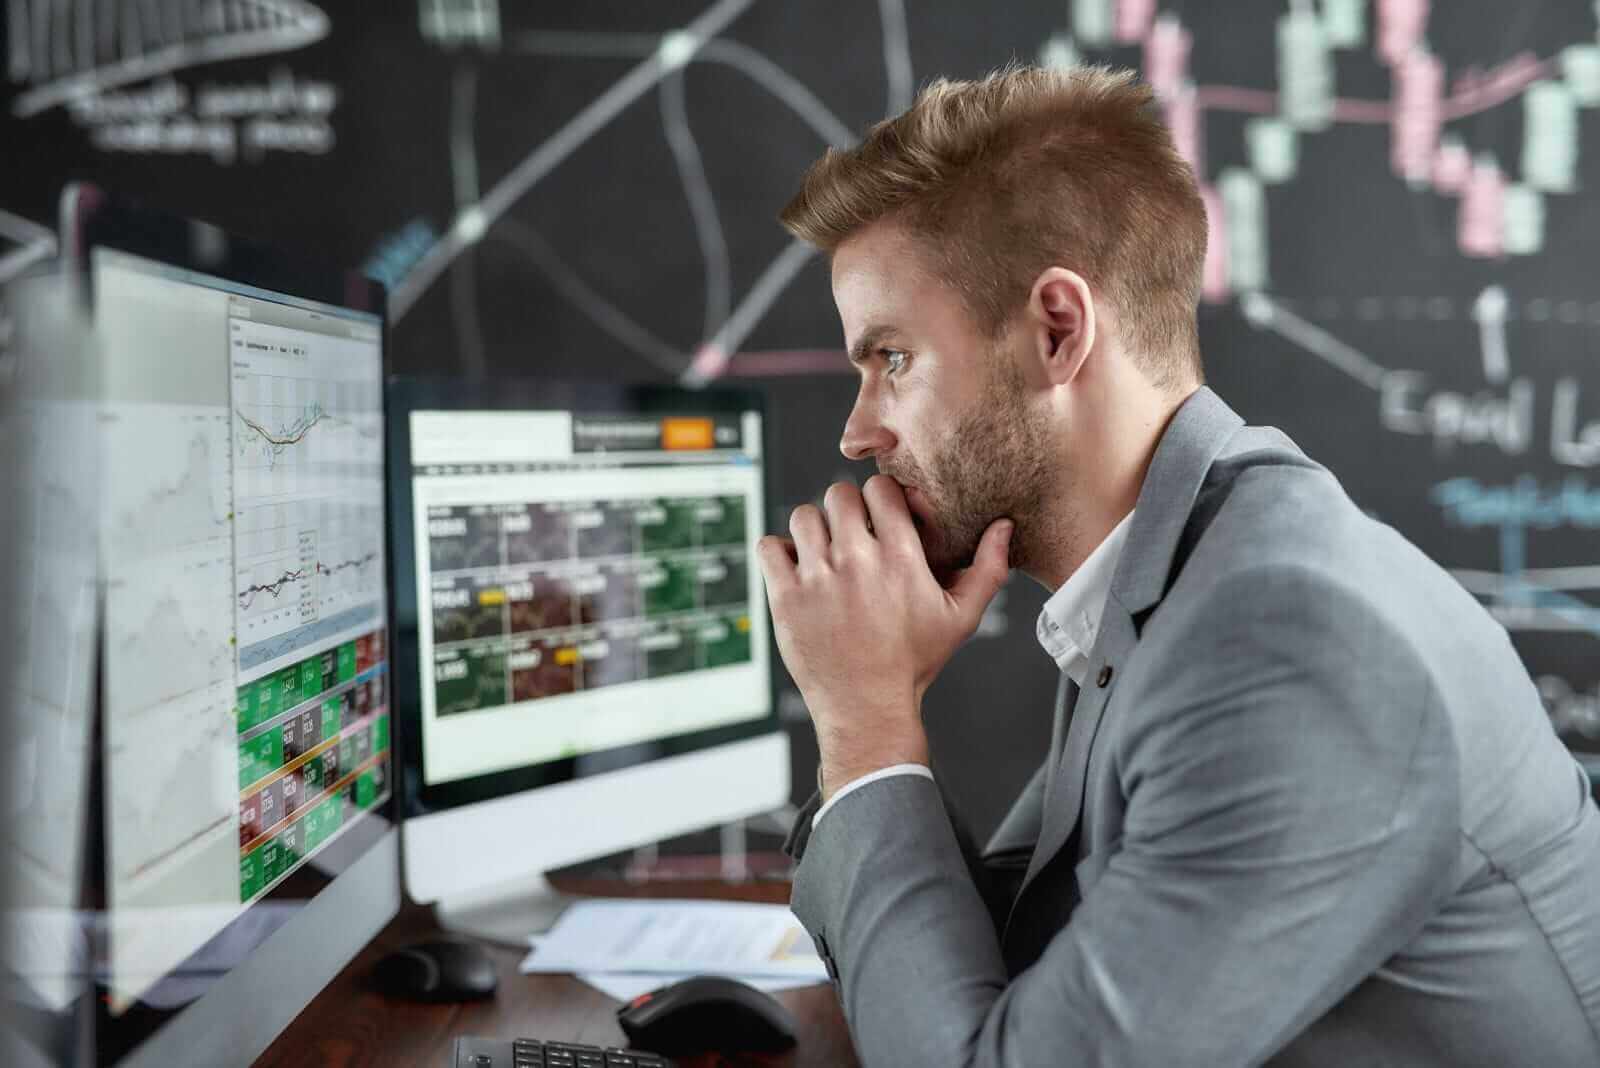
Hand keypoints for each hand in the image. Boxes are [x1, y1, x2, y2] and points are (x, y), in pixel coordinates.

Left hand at [756, 475, 1012, 798]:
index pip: (881, 489)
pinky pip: (769, 546)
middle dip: (847, 510)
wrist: (868, 708)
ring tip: (823, 552)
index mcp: (900, 558)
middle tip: (851, 534)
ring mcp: (817, 579)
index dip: (880, 497)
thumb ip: (988, 568)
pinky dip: (779, 552)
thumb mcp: (961, 618)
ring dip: (813, 529)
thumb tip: (1004, 526)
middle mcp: (857, 561)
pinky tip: (797, 569)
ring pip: (803, 515)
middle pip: (839, 495)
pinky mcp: (786, 598)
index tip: (880, 516)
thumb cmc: (914, 663)